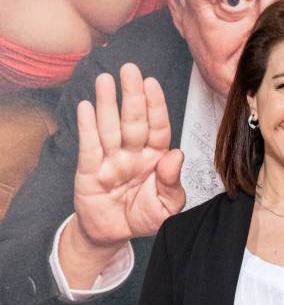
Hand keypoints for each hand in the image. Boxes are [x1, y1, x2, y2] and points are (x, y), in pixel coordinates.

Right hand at [73, 63, 184, 246]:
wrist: (114, 234)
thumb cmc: (143, 216)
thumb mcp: (167, 206)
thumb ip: (173, 182)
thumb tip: (177, 155)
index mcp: (155, 157)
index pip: (157, 127)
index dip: (155, 105)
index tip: (152, 84)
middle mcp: (133, 153)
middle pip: (133, 120)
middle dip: (132, 95)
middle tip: (130, 70)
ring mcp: (110, 160)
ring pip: (110, 127)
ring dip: (107, 103)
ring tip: (105, 80)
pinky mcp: (89, 171)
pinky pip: (89, 147)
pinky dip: (87, 127)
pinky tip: (86, 107)